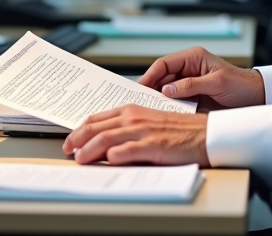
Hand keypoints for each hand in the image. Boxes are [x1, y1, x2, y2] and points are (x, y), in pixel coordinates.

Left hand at [62, 105, 208, 165]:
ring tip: (79, 159)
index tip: (70, 140)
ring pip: (106, 138)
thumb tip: (106, 142)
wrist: (205, 133)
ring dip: (89, 150)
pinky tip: (106, 161)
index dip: (80, 129)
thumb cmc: (180, 130)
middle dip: (77, 139)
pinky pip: (128, 150)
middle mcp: (135, 118)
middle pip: (96, 127)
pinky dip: (114, 156)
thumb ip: (129, 127)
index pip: (98, 118)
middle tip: (67, 150)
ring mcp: (144, 131)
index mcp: (133, 110)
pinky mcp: (154, 146)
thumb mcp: (150, 122)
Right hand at [139, 46, 264, 110]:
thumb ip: (192, 85)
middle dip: (151, 89)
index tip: (141, 87)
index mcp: (194, 58)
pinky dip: (168, 108)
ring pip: (166, 91)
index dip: (151, 75)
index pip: (164, 64)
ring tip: (148, 110)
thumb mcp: (217, 82)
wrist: (256, 98)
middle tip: (140, 102)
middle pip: (162, 77)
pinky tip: (163, 115)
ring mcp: (190, 84)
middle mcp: (189, 69)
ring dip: (158, 100)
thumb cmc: (241, 84)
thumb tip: (168, 89)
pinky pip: (175, 102)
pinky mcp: (193, 98)